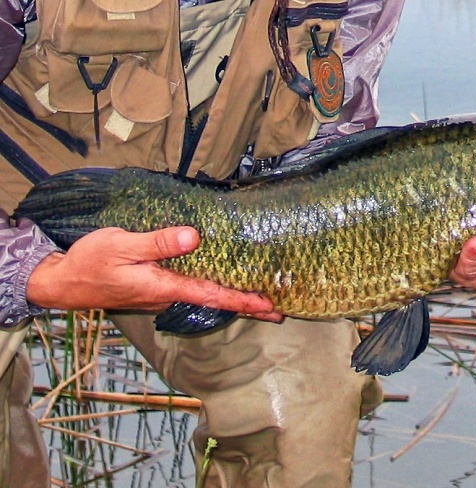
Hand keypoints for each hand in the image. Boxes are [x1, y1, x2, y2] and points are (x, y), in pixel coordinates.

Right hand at [26, 226, 282, 321]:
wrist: (62, 282)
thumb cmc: (90, 262)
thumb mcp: (122, 245)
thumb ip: (158, 243)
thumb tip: (195, 238)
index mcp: (164, 286)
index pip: (212, 296)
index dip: (242, 301)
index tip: (269, 306)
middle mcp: (168, 295)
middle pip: (214, 301)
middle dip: (247, 306)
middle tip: (278, 311)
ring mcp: (161, 295)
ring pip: (203, 296)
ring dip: (232, 298)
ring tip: (259, 298)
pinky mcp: (154, 288)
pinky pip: (190, 289)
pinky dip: (212, 290)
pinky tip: (221, 283)